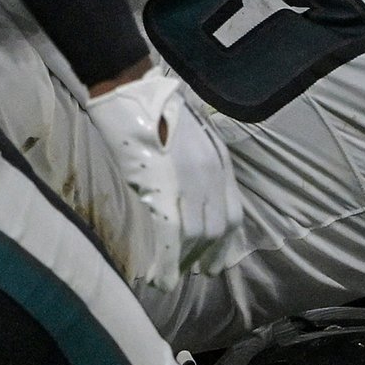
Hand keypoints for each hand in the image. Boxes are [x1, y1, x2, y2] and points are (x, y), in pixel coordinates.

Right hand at [89, 65, 245, 277]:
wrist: (132, 88)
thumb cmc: (155, 109)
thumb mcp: (191, 139)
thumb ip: (196, 168)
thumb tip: (189, 199)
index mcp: (219, 161)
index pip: (233, 214)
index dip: (225, 243)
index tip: (215, 261)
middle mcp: (211, 172)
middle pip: (218, 229)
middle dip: (207, 256)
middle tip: (194, 272)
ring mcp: (188, 179)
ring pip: (198, 235)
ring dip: (186, 261)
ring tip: (172, 276)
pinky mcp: (162, 184)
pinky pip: (171, 232)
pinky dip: (168, 259)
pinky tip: (161, 275)